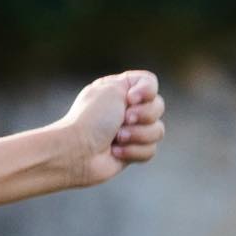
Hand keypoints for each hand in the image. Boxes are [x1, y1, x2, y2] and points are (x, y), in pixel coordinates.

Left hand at [55, 70, 164, 187]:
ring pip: (157, 130)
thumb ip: (139, 84)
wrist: (77, 152)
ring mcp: (130, 131)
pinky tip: (115, 152)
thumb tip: (148, 100)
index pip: (150, 83)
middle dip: (143, 115)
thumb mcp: (113, 88)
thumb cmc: (92, 118)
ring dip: (138, 135)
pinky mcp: (132, 152)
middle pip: (158, 107)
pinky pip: (150, 150)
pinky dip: (133, 151)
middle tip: (124, 120)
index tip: (130, 99)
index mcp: (120, 89)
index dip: (147, 91)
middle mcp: (126, 109)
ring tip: (117, 139)